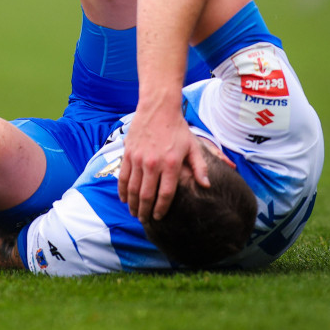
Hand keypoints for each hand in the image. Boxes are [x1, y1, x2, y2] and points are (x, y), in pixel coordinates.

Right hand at [118, 106, 209, 221]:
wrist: (158, 108)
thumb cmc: (177, 128)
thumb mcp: (193, 147)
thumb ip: (200, 167)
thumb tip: (206, 186)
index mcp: (171, 164)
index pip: (165, 194)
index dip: (161, 209)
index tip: (159, 217)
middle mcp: (153, 163)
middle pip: (147, 195)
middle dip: (145, 211)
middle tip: (144, 221)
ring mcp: (138, 159)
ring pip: (133, 188)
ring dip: (133, 204)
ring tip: (134, 213)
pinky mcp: (128, 154)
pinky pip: (123, 176)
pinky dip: (122, 190)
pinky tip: (124, 199)